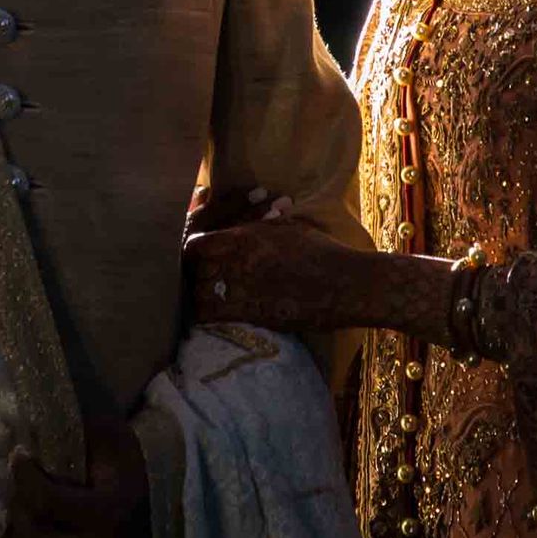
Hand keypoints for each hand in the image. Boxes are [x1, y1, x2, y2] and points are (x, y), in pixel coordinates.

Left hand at [6, 415, 152, 537]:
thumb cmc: (130, 461)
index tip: (19, 456)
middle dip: (19, 507)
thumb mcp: (112, 435)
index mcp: (110, 512)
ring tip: (26, 517)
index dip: (24, 476)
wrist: (158, 496)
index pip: (47, 501)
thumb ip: (81, 430)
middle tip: (20, 488)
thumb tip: (39, 422)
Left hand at [184, 213, 370, 333]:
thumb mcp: (285, 228)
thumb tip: (246, 222)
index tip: (197, 252)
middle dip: (193, 270)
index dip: (193, 247)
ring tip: (204, 293)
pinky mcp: (254, 314)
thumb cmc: (320, 251)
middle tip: (197, 274)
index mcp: (244, 237)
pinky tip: (212, 313)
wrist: (344, 283)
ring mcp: (244, 289)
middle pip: (194, 267)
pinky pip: (215, 315)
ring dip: (199, 292)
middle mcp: (238, 262)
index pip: (196, 241)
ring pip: (200, 292)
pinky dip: (208, 314)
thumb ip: (258, 225)